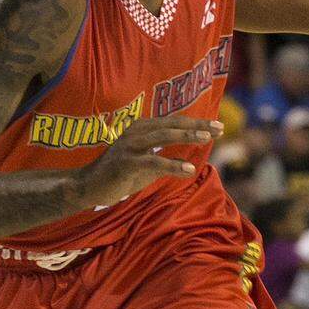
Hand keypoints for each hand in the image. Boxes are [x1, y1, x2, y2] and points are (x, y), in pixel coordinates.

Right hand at [72, 115, 222, 207]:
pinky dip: (172, 165)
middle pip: (171, 124)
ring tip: (207, 138)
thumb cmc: (120, 176)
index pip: (173, 122)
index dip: (195, 122)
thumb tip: (190, 157)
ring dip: (186, 136)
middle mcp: (135, 132)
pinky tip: (188, 169)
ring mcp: (129, 146)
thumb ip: (166, 157)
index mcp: (141, 128)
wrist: (88, 187)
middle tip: (219, 127)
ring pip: (162, 136)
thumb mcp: (147, 164)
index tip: (217, 125)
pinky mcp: (126, 163)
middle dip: (196, 125)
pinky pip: (153, 162)